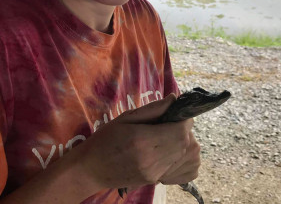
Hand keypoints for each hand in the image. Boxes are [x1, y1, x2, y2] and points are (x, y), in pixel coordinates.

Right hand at [76, 94, 200, 191]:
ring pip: (188, 157)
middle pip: (186, 144)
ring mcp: (155, 174)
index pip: (180, 131)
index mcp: (143, 141)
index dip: (185, 119)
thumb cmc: (105, 139)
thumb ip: (153, 109)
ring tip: (171, 135)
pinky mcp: (156, 181)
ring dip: (186, 143)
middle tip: (173, 122)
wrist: (92, 168)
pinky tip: (172, 150)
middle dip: (185, 129)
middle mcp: (152, 161)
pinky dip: (185, 158)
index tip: (179, 113)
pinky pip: (185, 171)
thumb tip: (174, 98)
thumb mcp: (126, 117)